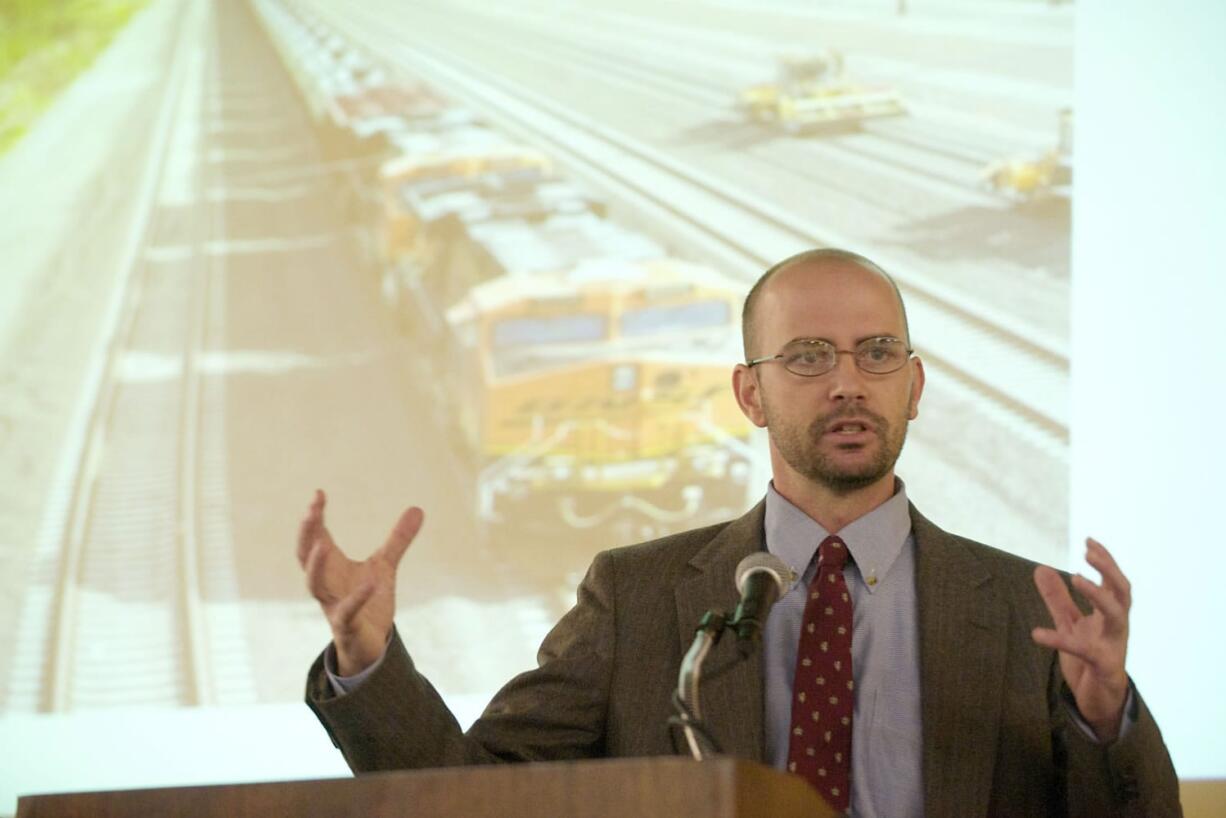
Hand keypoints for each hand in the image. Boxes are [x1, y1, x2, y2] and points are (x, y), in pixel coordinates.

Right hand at [297, 489, 423, 675]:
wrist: (369, 644)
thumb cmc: (369, 601)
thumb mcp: (385, 565)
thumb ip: (398, 539)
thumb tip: (418, 508)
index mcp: (331, 566)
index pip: (316, 537)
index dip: (315, 516)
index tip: (319, 493)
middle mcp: (326, 583)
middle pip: (305, 556)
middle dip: (307, 533)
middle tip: (312, 511)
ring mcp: (333, 604)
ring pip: (314, 585)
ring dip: (316, 565)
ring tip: (322, 543)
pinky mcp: (346, 625)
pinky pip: (347, 611)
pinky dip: (357, 598)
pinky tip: (370, 583)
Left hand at [1031, 538, 1130, 741]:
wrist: (1098, 701)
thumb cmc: (1089, 660)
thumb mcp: (1069, 624)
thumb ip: (1057, 599)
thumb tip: (1040, 568)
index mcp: (1110, 615)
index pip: (1114, 582)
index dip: (1105, 561)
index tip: (1089, 540)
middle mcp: (1116, 627)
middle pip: (1123, 592)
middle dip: (1109, 569)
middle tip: (1089, 551)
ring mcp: (1113, 646)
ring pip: (1117, 615)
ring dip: (1097, 595)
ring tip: (1075, 577)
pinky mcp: (1102, 666)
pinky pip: (1082, 649)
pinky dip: (1058, 639)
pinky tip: (1036, 633)